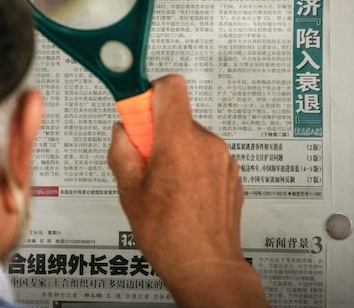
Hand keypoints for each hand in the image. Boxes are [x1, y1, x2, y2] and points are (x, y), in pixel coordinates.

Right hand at [108, 74, 268, 306]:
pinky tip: (182, 196)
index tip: (138, 113)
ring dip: (175, 152)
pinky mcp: (232, 174)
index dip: (150, 93)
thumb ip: (121, 151)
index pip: (171, 87)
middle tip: (144, 165)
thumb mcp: (128, 191)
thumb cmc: (169, 234)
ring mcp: (223, 158)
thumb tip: (122, 130)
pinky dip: (192, 167)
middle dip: (156, 133)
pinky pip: (206, 157)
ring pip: (190, 138)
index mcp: (178, 141)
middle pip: (176, 116)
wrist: (207, 267)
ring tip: (164, 188)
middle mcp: (206, 143)